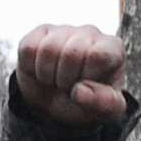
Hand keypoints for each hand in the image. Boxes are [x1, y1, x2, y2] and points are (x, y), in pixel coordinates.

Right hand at [12, 24, 129, 127]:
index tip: (87, 85)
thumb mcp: (105, 110)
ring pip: (48, 49)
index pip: (99, 55)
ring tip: (56, 79)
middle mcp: (90, 33)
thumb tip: (79, 91)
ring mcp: (64, 30)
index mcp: (112, 48)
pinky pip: (28, 49)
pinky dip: (31, 68)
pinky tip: (43, 70)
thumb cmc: (88, 101)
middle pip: (71, 53)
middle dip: (66, 79)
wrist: (58, 102)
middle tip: (69, 85)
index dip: (87, 76)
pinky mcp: (39, 33)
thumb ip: (103, 103)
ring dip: (48, 75)